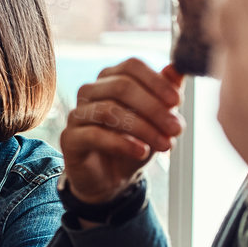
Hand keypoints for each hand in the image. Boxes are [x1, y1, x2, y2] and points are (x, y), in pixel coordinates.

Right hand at [59, 59, 184, 207]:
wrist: (112, 179)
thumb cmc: (133, 144)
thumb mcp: (157, 121)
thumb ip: (166, 95)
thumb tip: (177, 70)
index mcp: (111, 78)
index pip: (132, 66)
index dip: (156, 81)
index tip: (177, 101)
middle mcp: (90, 91)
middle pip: (122, 86)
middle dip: (154, 108)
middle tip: (176, 128)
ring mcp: (77, 113)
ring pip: (109, 110)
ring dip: (143, 128)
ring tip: (164, 144)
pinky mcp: (69, 138)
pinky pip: (94, 135)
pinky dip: (122, 143)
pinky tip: (141, 152)